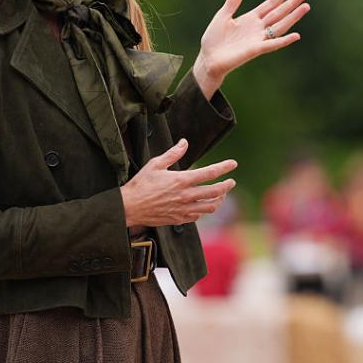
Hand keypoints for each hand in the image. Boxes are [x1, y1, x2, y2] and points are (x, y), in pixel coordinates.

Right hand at [120, 139, 237, 226]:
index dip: (224, 167)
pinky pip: (198, 216)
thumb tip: (184, 142)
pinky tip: (204, 205)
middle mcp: (186, 196)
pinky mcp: (179, 219)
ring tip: (221, 194)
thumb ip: (173, 154)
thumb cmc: (140, 185)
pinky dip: (204, 210)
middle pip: (215, 192)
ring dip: (219, 200)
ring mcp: (183, 209)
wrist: (129, 208)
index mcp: (181, 180)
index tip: (233, 164)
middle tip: (231, 182)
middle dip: (227, 186)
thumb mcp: (155, 164)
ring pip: (210, 207)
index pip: (210, 173)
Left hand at [193, 0, 309, 97]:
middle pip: (279, 13)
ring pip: (280, 26)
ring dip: (293, 17)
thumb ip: (232, 2)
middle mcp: (258, 27)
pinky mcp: (255, 50)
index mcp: (251, 18)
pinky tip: (296, 35)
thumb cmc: (214, 39)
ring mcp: (258, 38)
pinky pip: (272, 44)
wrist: (208, 58)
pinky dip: (284, 40)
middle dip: (292, 3)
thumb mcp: (222, 16)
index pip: (270, 4)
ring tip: (305, 7)